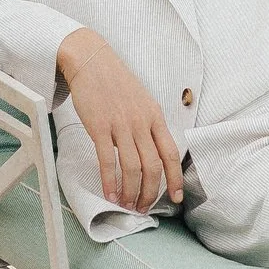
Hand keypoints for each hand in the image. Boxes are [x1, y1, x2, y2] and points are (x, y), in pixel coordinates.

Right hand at [55, 28, 180, 213]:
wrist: (92, 61)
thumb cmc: (116, 82)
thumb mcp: (142, 101)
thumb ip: (149, 125)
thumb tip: (153, 151)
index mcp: (155, 116)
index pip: (171, 154)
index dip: (175, 179)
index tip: (176, 198)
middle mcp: (141, 122)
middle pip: (153, 166)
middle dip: (150, 193)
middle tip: (142, 207)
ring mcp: (121, 125)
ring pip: (132, 168)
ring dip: (130, 191)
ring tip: (126, 203)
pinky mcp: (100, 127)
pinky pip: (107, 160)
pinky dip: (110, 181)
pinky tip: (109, 193)